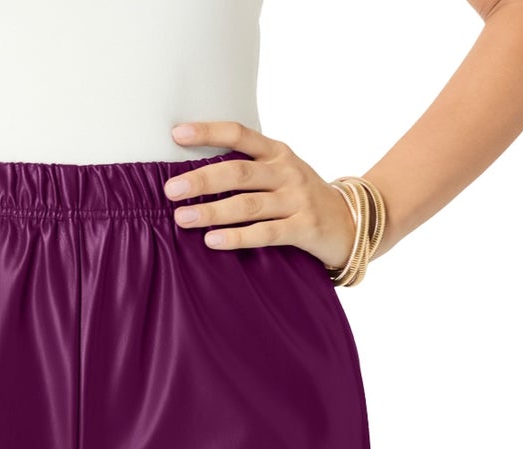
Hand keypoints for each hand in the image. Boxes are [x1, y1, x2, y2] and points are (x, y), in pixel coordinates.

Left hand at [164, 120, 355, 270]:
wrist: (351, 222)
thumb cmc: (303, 199)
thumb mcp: (281, 174)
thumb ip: (249, 171)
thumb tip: (196, 176)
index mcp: (278, 153)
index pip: (240, 135)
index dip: (209, 132)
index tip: (177, 134)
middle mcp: (287, 172)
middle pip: (238, 173)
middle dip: (202, 180)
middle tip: (171, 190)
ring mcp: (297, 199)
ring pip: (248, 204)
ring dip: (213, 212)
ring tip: (183, 218)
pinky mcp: (304, 228)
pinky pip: (265, 233)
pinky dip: (237, 237)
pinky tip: (212, 241)